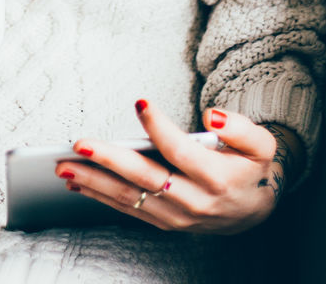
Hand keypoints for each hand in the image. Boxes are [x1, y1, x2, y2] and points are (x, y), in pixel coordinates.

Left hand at [54, 99, 305, 234]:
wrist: (256, 210)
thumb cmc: (252, 166)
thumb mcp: (261, 143)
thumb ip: (241, 128)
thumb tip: (212, 115)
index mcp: (216, 179)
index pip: (181, 151)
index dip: (160, 127)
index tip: (141, 102)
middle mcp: (194, 201)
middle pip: (146, 179)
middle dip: (109, 161)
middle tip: (79, 144)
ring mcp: (177, 216)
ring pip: (130, 198)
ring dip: (94, 183)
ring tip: (63, 167)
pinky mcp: (165, 222)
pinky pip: (129, 210)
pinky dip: (101, 197)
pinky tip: (77, 183)